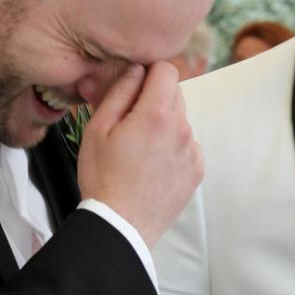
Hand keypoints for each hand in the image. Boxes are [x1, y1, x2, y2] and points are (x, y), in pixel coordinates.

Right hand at [77, 63, 202, 246]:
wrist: (121, 225)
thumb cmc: (103, 178)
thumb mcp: (98, 129)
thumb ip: (120, 92)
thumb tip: (136, 70)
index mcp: (156, 114)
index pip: (167, 70)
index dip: (150, 73)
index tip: (136, 86)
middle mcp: (182, 129)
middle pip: (175, 94)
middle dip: (154, 99)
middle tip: (130, 123)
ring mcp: (193, 151)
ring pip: (180, 121)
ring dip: (164, 125)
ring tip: (139, 151)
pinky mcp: (197, 170)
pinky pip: (187, 146)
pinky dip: (173, 148)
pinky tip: (152, 166)